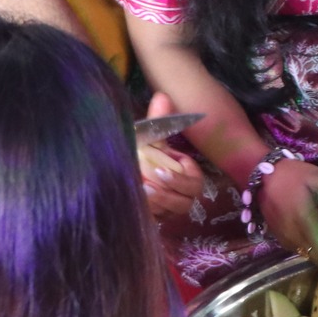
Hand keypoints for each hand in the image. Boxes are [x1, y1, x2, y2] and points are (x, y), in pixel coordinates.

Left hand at [138, 92, 203, 218]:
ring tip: (141, 193)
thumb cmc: (144, 153)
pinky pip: (159, 220)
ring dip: (158, 204)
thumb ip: (158, 120)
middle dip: (168, 194)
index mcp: (187, 174)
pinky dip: (150, 213)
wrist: (124, 172)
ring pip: (172, 212)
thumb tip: (162, 96)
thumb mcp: (150, 137)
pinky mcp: (158, 218)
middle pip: (185, 201)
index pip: (193, 182)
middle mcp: (182, 194)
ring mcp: (170, 209)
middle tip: (148, 184)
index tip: (161, 169)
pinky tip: (136, 202)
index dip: (179, 179)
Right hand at [259, 158, 317, 261]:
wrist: (262, 177)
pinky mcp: (279, 237)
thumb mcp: (313, 175)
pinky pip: (299, 250)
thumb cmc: (289, 175)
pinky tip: (313, 230)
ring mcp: (285, 238)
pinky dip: (309, 245)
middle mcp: (294, 236)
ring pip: (309, 256)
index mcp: (305, 222)